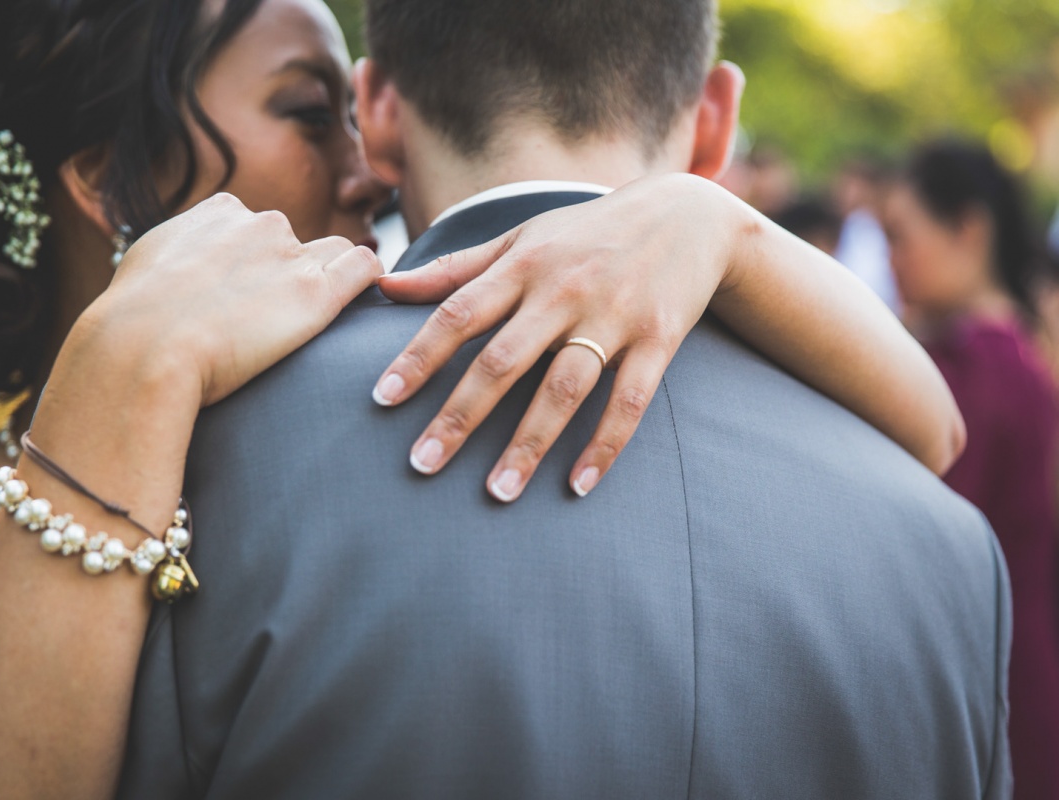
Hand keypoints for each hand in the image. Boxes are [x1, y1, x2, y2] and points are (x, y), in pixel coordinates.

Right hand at [80, 193, 383, 408]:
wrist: (144, 347)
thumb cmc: (135, 322)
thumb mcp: (147, 265)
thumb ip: (176, 256)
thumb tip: (177, 267)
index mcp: (220, 213)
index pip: (257, 229)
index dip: (259, 263)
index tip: (252, 294)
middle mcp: (260, 225)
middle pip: (296, 243)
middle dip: (292, 274)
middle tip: (277, 318)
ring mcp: (291, 257)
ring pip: (335, 255)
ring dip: (333, 278)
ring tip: (322, 316)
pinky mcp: (317, 294)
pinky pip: (364, 268)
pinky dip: (370, 280)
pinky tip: (369, 298)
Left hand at [374, 173, 747, 501]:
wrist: (688, 214)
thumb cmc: (586, 232)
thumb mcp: (522, 238)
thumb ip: (455, 268)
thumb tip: (384, 287)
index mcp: (523, 265)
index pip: (458, 313)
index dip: (418, 356)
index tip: (382, 399)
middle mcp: (563, 290)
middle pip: (503, 360)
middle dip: (459, 415)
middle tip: (422, 464)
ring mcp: (613, 315)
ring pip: (563, 388)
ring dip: (528, 443)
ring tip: (497, 493)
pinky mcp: (658, 339)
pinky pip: (629, 401)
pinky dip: (603, 445)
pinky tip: (577, 486)